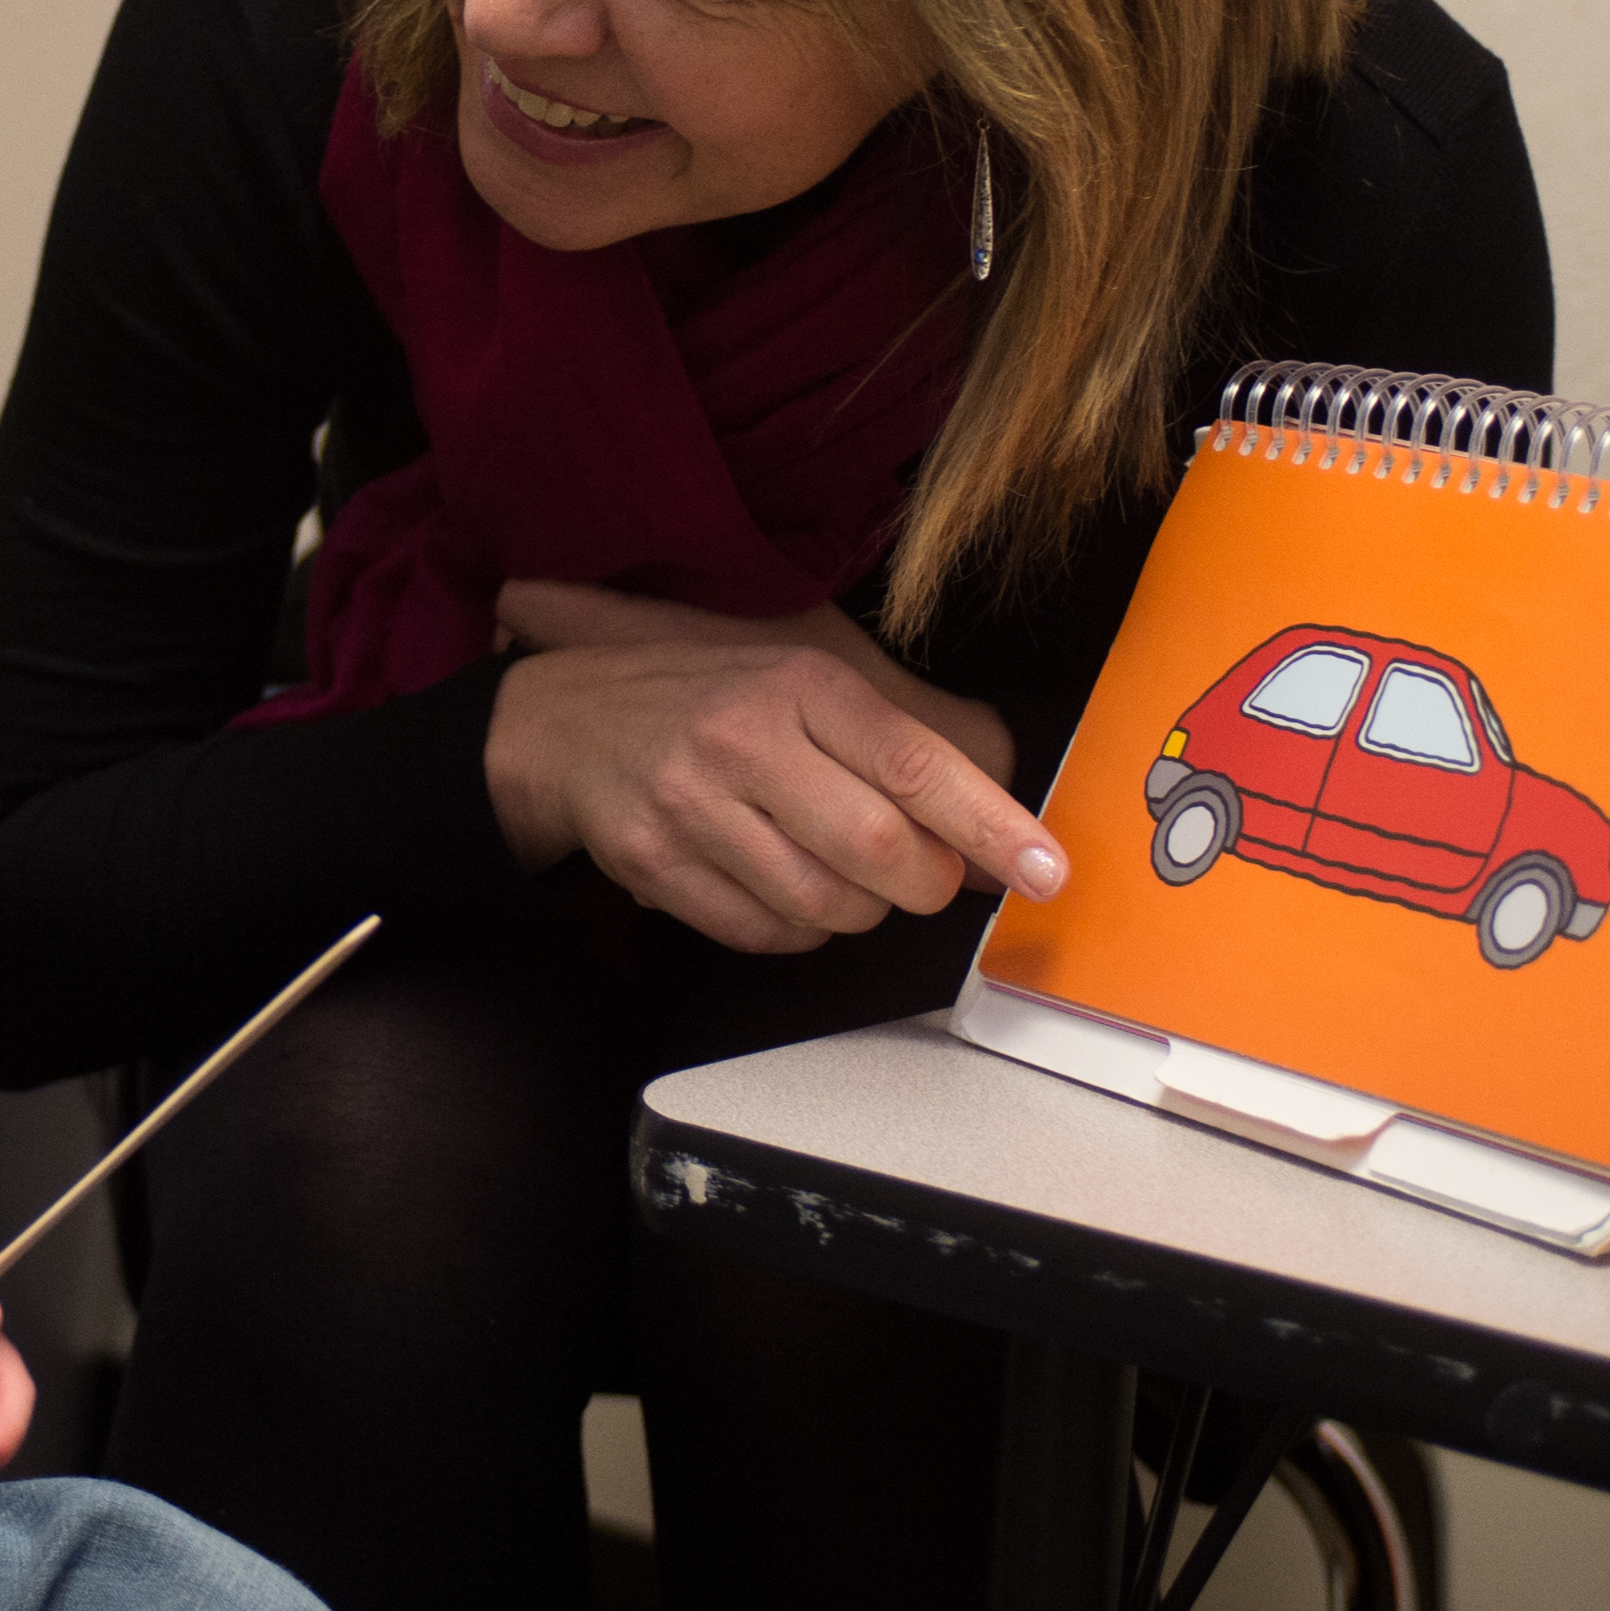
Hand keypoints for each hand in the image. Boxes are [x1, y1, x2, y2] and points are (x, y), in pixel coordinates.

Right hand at [485, 582, 1068, 953]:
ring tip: (837, 871)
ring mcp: (692, 806)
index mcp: (799, 682)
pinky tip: (779, 885)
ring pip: (824, 906)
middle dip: (922, 883)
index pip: (918, 764)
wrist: (564, 724)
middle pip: (879, 850)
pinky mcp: (655, 865)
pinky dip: (794, 930)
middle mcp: (744, 739)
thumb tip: (1006, 782)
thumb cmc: (708, 699)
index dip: (991, 827)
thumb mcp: (807, 675)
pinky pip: (765, 935)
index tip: (1044, 871)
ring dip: (856, 909)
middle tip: (922, 875)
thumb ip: (910, 728)